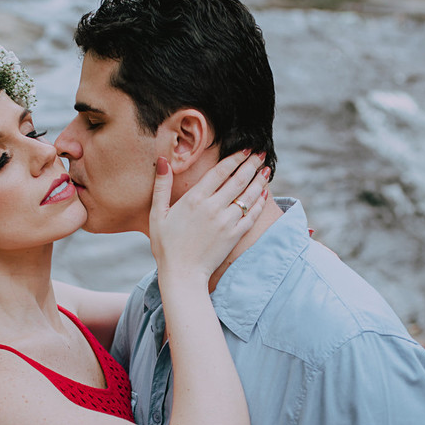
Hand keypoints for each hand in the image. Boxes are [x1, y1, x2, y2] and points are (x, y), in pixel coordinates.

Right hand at [149, 150, 269, 280]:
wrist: (182, 274)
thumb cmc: (166, 245)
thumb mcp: (157, 214)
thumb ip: (161, 186)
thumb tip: (162, 161)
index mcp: (194, 199)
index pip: (220, 171)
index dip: (235, 158)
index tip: (244, 149)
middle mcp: (213, 207)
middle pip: (238, 180)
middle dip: (251, 164)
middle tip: (261, 153)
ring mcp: (226, 222)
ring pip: (248, 196)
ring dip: (259, 180)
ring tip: (266, 169)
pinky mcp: (234, 236)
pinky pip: (251, 215)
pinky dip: (259, 203)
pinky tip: (264, 193)